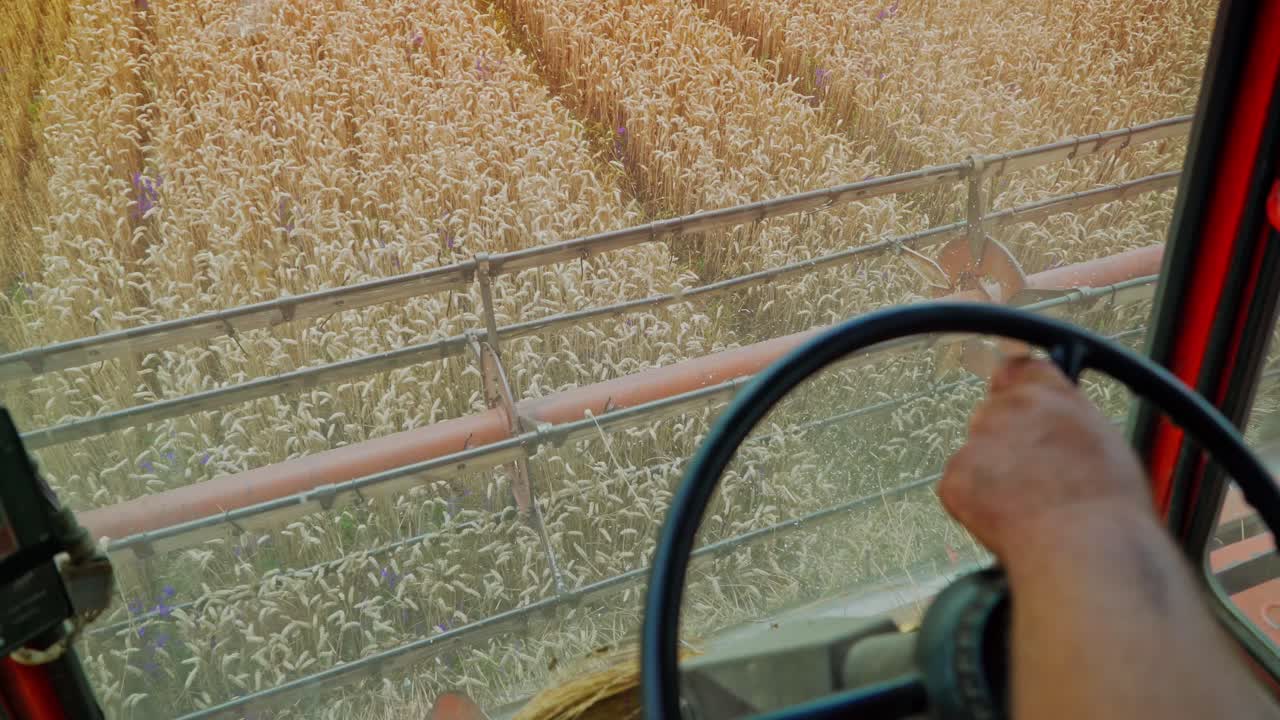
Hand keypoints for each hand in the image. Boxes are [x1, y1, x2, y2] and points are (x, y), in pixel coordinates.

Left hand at [938, 356, 1154, 565]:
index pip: (1017, 369)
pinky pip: (959, 487)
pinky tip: (1008, 520)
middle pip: (991, 414)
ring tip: (1028, 506)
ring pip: (976, 454)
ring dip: (990, 475)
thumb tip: (1054, 417)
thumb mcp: (1105, 440)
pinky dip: (975, 505)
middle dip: (1003, 440)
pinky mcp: (955, 476)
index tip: (1012, 398)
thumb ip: (1068, 417)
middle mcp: (1009, 408)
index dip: (1014, 388)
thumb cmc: (1109, 505)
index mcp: (1050, 394)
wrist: (1087, 546)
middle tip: (1030, 476)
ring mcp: (977, 441)